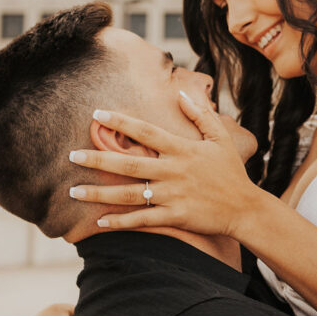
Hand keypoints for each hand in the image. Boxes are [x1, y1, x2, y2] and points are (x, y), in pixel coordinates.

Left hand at [68, 94, 263, 235]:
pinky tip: (99, 222)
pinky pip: (143, 220)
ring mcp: (173, 195)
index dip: (121, 122)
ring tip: (73, 191)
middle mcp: (174, 171)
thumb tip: (180, 93)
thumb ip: (200, 115)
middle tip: (71, 156)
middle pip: (129, 164)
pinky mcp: (176, 217)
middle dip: (98, 160)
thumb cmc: (232, 171)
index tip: (98, 114)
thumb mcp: (221, 138)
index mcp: (183, 149)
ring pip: (130, 194)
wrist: (245, 208)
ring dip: (99, 194)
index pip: (146, 131)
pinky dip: (120, 222)